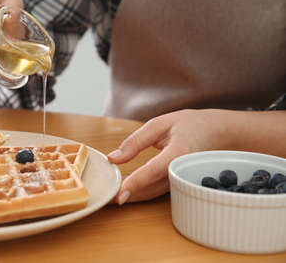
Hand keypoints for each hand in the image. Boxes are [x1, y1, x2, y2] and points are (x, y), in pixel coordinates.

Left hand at [107, 109, 228, 203]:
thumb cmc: (189, 125)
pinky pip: (156, 191)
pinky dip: (140, 193)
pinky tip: (124, 192)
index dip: (136, 182)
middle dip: (128, 194)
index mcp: (179, 152)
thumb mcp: (160, 124)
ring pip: (152, 193)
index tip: (119, 194)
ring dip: (131, 196)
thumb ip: (135, 141)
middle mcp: (181, 171)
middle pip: (151, 188)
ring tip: (109, 197)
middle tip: (105, 198)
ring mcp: (180, 180)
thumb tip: (113, 158)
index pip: (154, 170)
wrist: (218, 132)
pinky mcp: (177, 183)